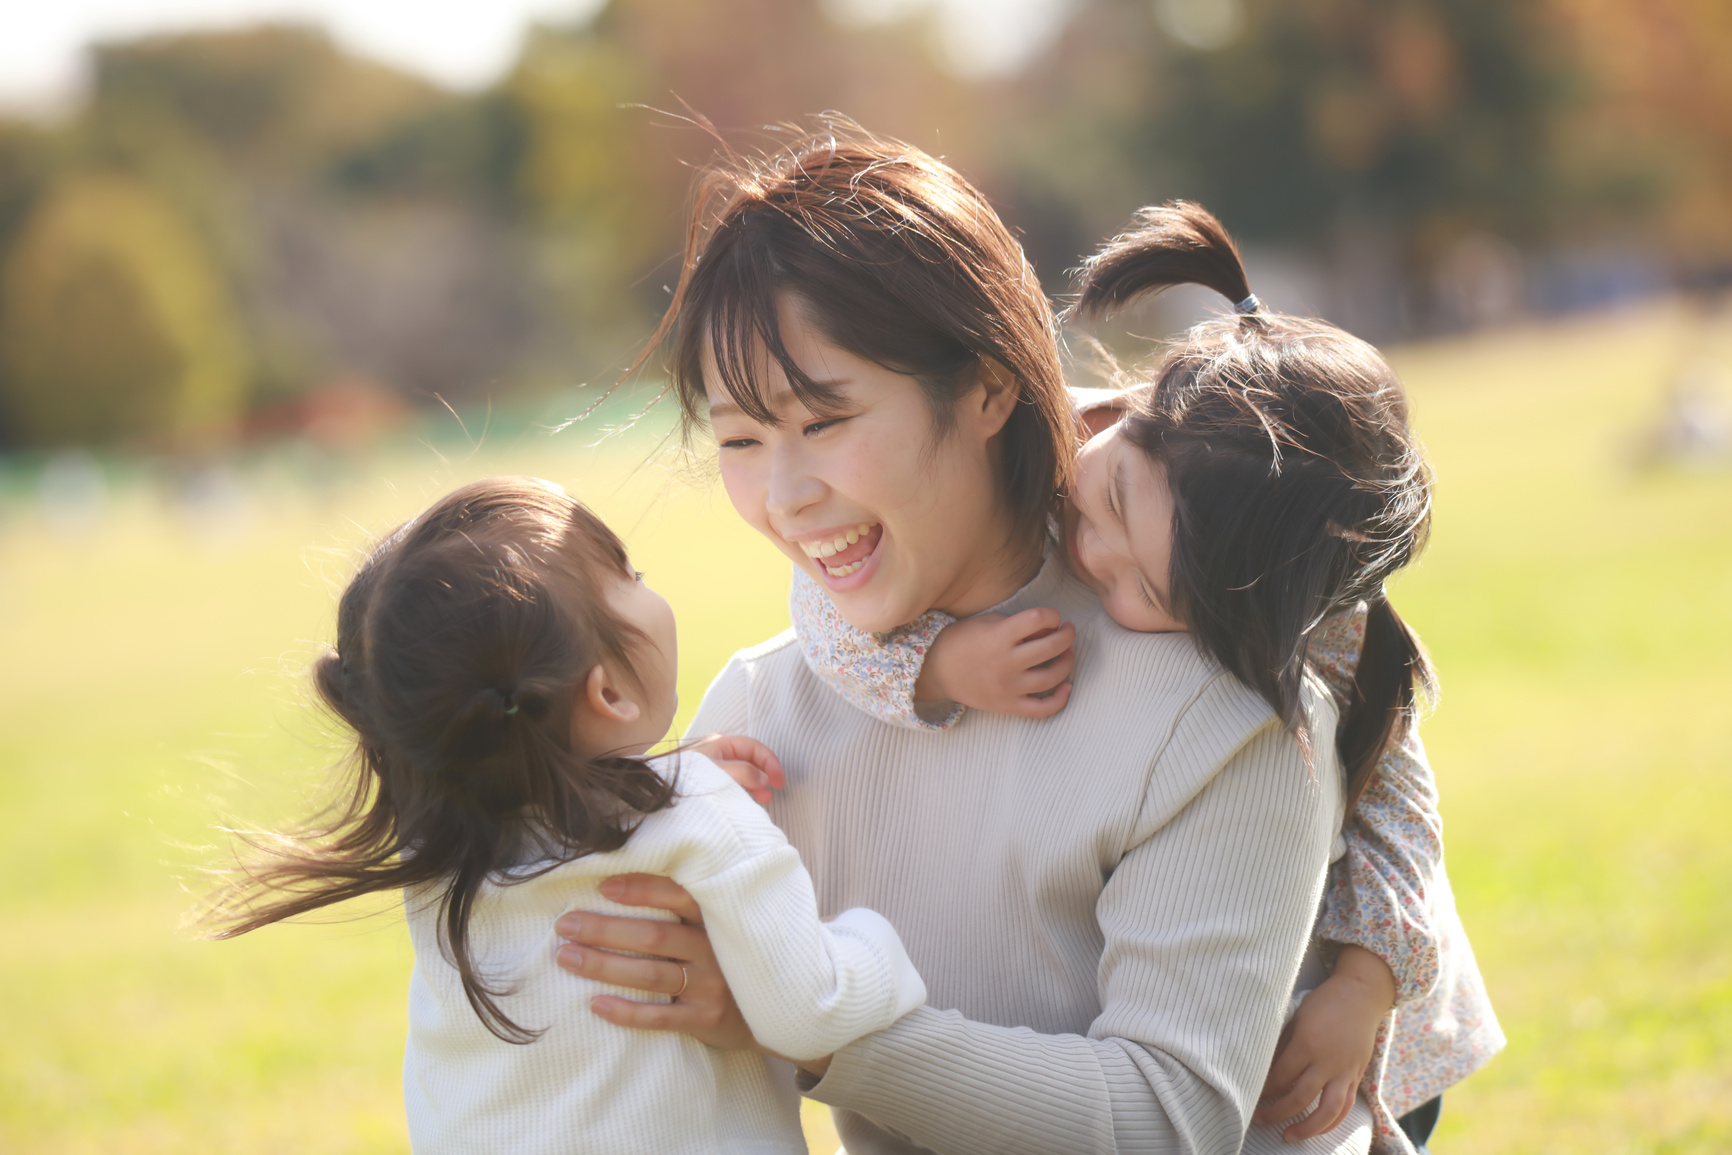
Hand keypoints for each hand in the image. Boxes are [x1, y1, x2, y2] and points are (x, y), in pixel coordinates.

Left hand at [554, 873, 756, 1050]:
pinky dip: (627, 1012)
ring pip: (651, 975)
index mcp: (715, 920)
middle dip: (605, 929)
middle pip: (653, 936)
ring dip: (604, 965)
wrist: (778, 1009)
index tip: (604, 887)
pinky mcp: (706, 1019)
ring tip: (567, 958)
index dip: (641, 890)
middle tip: (565, 925)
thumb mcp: (723, 927)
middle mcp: (713, 949)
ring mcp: (711, 986)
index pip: (678, 896)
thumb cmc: (732, 959)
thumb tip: (625, 885)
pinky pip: (660, 1016)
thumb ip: (690, 910)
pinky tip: (595, 1004)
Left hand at [689, 733, 784, 804]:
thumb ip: (743, 773)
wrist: (658, 788)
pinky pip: (732, 781)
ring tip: (763, 800)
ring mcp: (713, 765)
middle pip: (750, 759)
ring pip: (742, 772)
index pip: (754, 747)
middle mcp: (718, 751)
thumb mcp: (718, 771)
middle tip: (774, 791)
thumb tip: (764, 778)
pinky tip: (747, 800)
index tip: (779, 780)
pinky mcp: (708, 779)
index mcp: (721, 743)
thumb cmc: (687, 776)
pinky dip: (743, 789)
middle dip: (764, 774)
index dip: (770, 761)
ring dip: (755, 784)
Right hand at [915, 607, 1076, 718]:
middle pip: (1051, 647)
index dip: (1052, 615)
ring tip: (1067, 653)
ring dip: (1067, 662)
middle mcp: (1005, 662)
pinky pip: (1041, 709)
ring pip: (1052, 677)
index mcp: (998, 636)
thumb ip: (1019, 624)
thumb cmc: (963, 641)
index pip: (1038, 618)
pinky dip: (1060, 700)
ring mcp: (1007, 687)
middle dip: (1067, 635)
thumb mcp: (988, 621)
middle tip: (1067, 632)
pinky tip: (1066, 687)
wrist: (936, 671)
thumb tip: (1051, 630)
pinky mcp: (1007, 706)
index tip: (1052, 617)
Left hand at [1253, 945, 1395, 1140]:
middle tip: (1258, 1120)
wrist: (1361, 994)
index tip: (1250, 1095)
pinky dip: (1332, 1122)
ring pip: (1328, 1111)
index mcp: (1307, 1043)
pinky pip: (1346, 1106)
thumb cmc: (1323, 1002)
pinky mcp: (1357, 1076)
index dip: (1263, 1090)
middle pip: (1299, 1098)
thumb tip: (1264, 1066)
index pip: (1280, 1076)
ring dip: (1307, 1128)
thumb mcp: (1297, 1016)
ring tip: (1288, 1137)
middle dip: (1276, 1112)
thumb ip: (1284, 1043)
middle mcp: (1328, 1061)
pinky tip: (1317, 1129)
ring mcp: (1345, 1071)